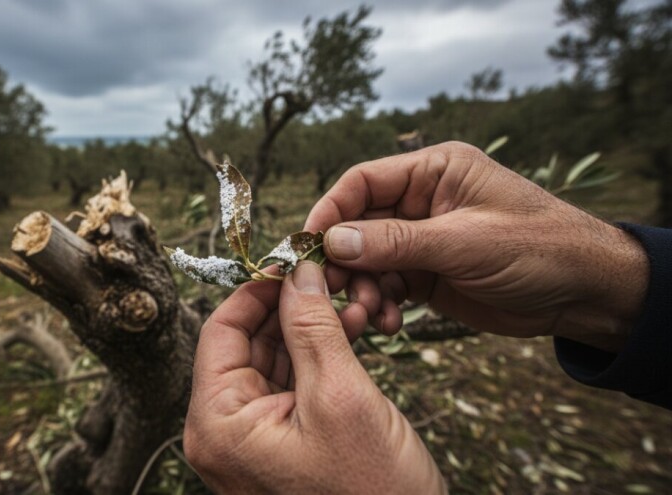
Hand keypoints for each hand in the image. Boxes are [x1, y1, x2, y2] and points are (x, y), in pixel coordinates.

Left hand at [183, 262, 445, 493]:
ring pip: (276, 358)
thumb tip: (298, 271)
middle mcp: (225, 432)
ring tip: (354, 302)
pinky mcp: (285, 441)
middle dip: (292, 306)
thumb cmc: (372, 494)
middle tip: (332, 276)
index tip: (295, 260)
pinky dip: (322, 354)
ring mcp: (255, 439)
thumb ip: (313, 327)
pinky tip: (355, 329)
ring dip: (313, 326)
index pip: (220, 331)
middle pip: (248, 342)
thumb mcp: (341, 397)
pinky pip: (295, 383)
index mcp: (218, 424)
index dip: (258, 290)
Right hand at [305, 141, 648, 351]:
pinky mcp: (429, 274)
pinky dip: (381, 304)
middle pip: (359, 224)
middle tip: (330, 290)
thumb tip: (333, 242)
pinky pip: (388, 285)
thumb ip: (396, 242)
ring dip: (363, 288)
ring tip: (372, 314)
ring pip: (369, 260)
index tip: (307, 245)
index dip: (330, 210)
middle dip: (343, 259)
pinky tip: (388, 323)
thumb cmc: (539, 248)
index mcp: (434, 171)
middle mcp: (422, 202)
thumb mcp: (464, 243)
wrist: (586, 294)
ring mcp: (423, 239)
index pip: (364, 182)